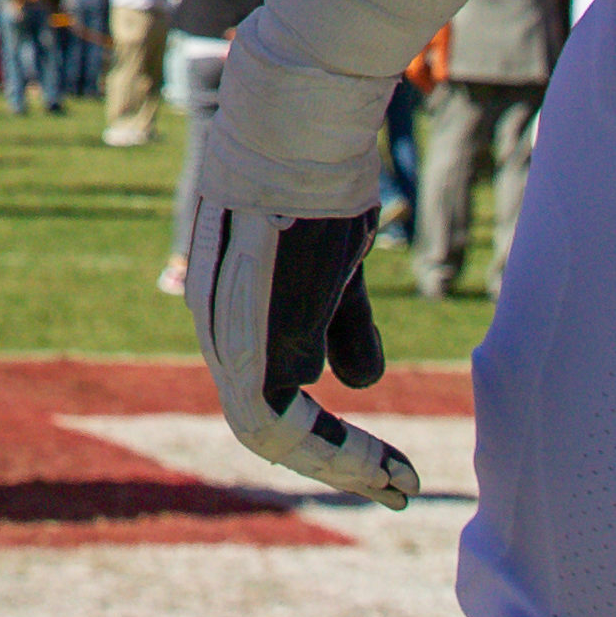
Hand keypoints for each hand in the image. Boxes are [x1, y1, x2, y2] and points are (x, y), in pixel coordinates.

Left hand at [187, 115, 418, 509]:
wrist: (300, 128)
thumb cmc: (320, 181)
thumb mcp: (333, 262)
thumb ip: (341, 323)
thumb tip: (358, 385)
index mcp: (224, 301)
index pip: (259, 383)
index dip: (312, 426)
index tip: (372, 455)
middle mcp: (217, 323)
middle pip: (264, 423)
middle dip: (332, 462)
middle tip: (393, 488)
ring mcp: (234, 336)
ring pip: (274, 434)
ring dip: (342, 467)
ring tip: (399, 486)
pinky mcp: (267, 341)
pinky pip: (292, 425)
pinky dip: (346, 455)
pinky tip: (390, 468)